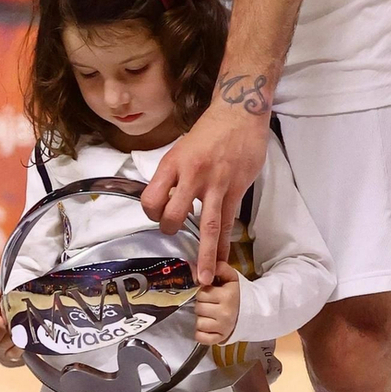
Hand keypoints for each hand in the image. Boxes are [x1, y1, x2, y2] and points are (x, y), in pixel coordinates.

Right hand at [0, 279, 24, 365]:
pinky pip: (9, 354)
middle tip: (0, 320)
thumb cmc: (17, 324)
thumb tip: (40, 281)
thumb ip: (24, 300)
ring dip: (6, 338)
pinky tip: (21, 347)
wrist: (16, 348)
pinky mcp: (5, 356)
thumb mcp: (21, 312)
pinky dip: (15, 350)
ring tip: (14, 336)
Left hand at [142, 89, 270, 284]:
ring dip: (205, 254)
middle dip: (172, 230)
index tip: (158, 214)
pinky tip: (222, 258)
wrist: (239, 114)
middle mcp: (192, 175)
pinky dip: (224, 243)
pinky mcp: (236, 189)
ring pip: (207, 225)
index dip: (151, 211)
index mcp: (173, 163)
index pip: (151, 197)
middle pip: (174, 214)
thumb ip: (174, 175)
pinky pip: (228, 222)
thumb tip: (167, 200)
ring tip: (204, 277)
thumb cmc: (209, 131)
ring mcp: (216, 184)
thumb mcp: (181, 148)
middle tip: (174, 232)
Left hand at [193, 268, 241, 344]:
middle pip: (198, 308)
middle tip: (212, 304)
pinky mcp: (220, 338)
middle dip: (203, 305)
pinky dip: (201, 333)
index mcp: (227, 296)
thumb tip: (209, 265)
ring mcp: (223, 327)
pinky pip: (201, 337)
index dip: (204, 293)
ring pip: (199, 323)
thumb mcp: (232, 278)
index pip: (201, 294)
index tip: (212, 294)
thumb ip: (221, 267)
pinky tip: (209, 326)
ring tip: (212, 315)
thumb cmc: (239, 295)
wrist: (254, 312)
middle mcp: (225, 312)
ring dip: (202, 319)